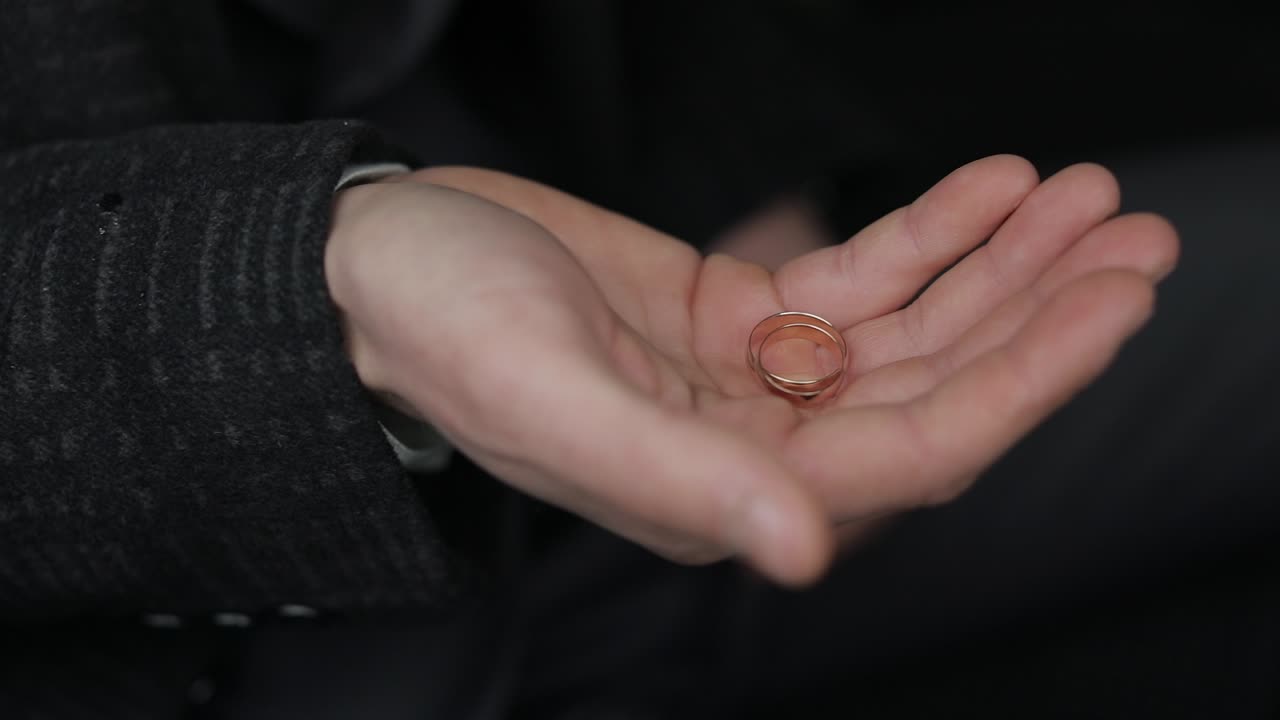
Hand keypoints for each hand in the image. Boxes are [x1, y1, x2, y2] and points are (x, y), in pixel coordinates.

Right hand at [324, 156, 1177, 585]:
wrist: (380, 266)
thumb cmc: (441, 330)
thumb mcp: (548, 393)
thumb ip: (681, 476)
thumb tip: (802, 554)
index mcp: (722, 491)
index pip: (916, 449)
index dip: (1026, 378)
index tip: (1113, 299)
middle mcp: (754, 447)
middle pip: (936, 386)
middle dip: (1040, 313)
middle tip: (1133, 232)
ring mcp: (749, 378)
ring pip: (910, 328)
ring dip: (1000, 264)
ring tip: (1080, 194)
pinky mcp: (734, 312)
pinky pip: (854, 278)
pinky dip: (926, 232)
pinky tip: (986, 185)